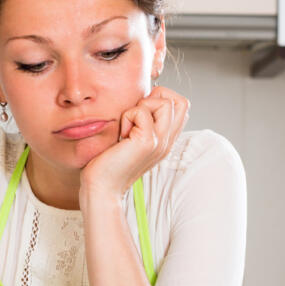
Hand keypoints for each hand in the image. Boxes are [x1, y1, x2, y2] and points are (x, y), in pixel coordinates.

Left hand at [80, 87, 189, 203]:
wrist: (102, 187)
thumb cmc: (109, 163)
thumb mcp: (131, 138)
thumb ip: (142, 121)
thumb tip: (143, 98)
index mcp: (165, 140)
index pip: (182, 107)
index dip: (162, 98)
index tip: (141, 111)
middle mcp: (167, 141)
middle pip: (181, 102)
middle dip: (157, 97)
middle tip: (137, 115)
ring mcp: (160, 142)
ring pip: (166, 103)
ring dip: (142, 106)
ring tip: (129, 126)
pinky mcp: (147, 142)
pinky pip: (142, 111)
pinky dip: (128, 116)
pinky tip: (122, 135)